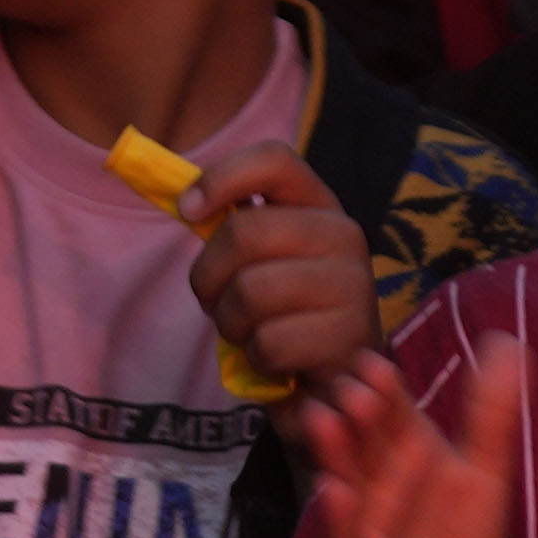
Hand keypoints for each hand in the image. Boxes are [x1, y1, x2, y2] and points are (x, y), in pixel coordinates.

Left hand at [170, 139, 373, 392]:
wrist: (337, 377)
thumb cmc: (287, 309)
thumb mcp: (262, 258)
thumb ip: (233, 224)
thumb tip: (183, 202)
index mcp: (319, 204)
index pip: (274, 160)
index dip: (221, 179)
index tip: (188, 212)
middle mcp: (344, 234)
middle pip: (244, 232)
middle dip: (209, 276)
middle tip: (216, 301)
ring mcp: (354, 285)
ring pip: (251, 292)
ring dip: (232, 323)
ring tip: (252, 332)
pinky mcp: (350, 337)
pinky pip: (269, 342)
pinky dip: (258, 359)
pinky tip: (277, 360)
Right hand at [303, 341, 522, 537]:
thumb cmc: (455, 536)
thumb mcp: (483, 472)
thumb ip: (491, 413)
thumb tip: (507, 340)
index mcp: (403, 450)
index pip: (394, 412)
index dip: (385, 390)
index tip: (374, 365)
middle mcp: (374, 478)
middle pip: (363, 441)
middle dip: (357, 416)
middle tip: (352, 390)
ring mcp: (360, 522)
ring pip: (344, 482)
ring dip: (333, 453)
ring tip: (323, 421)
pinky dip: (340, 518)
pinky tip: (335, 492)